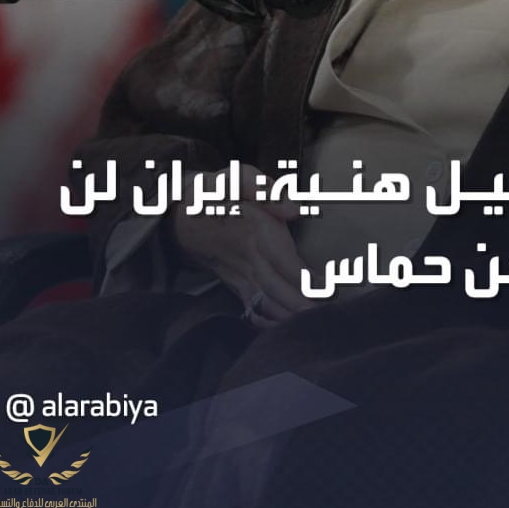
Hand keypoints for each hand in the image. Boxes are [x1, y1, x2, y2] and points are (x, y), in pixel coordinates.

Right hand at [171, 164, 312, 326]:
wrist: (179, 214)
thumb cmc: (216, 192)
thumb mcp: (237, 178)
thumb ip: (265, 189)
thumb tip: (294, 208)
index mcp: (254, 233)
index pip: (283, 262)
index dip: (305, 279)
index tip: (329, 289)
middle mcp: (247, 260)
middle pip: (277, 290)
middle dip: (301, 307)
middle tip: (327, 317)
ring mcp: (240, 275)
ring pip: (265, 303)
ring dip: (288, 318)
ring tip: (314, 326)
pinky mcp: (234, 283)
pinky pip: (251, 308)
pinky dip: (267, 322)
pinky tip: (284, 329)